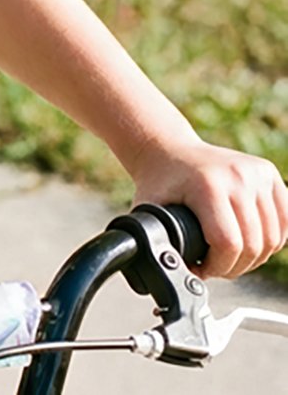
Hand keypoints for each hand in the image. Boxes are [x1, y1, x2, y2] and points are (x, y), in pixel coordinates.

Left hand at [129, 137, 287, 278]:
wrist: (168, 148)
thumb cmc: (159, 182)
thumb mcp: (149, 210)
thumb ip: (156, 243)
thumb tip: (168, 276)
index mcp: (207, 185)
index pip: (228, 244)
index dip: (218, 267)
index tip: (202, 267)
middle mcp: (237, 176)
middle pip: (253, 246)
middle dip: (234, 266)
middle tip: (216, 265)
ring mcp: (256, 173)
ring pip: (272, 239)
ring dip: (254, 256)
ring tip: (230, 253)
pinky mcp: (268, 173)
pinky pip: (286, 222)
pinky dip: (272, 239)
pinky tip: (250, 241)